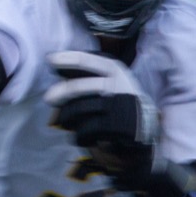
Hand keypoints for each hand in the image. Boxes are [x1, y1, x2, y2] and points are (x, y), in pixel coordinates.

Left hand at [44, 51, 158, 178]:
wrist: (146, 129)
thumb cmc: (121, 103)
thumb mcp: (112, 82)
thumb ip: (90, 77)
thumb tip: (58, 70)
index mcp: (115, 70)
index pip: (87, 60)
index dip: (68, 59)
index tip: (50, 60)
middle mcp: (118, 84)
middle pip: (78, 87)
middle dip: (60, 93)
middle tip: (49, 98)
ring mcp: (118, 105)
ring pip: (79, 110)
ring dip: (67, 118)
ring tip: (66, 122)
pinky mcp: (117, 125)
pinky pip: (87, 129)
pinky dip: (80, 136)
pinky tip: (82, 138)